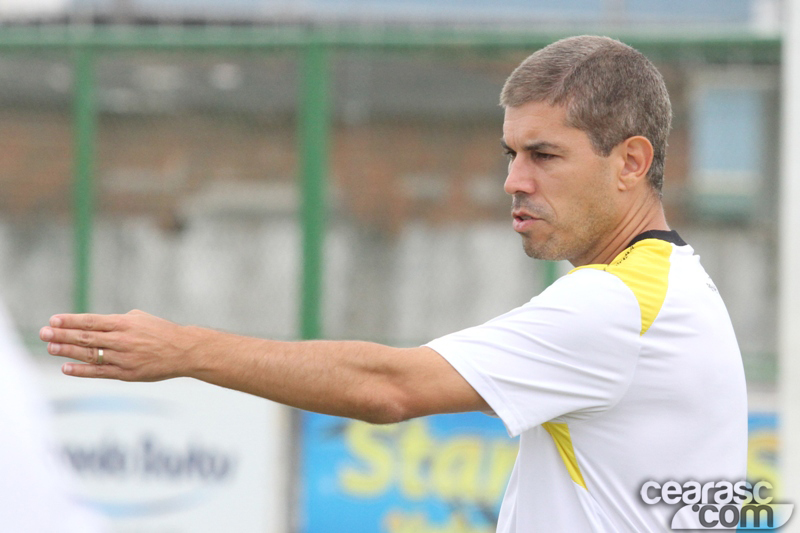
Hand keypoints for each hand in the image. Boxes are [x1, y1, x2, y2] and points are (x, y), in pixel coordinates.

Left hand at [39, 310, 197, 380]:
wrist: (184, 351)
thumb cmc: (162, 332)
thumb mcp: (141, 318)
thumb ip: (118, 321)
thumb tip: (96, 324)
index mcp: (125, 323)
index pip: (91, 321)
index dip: (70, 321)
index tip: (53, 320)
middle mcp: (122, 340)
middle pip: (86, 338)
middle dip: (62, 335)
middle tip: (44, 333)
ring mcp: (123, 357)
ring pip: (90, 354)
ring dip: (67, 351)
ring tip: (50, 348)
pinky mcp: (126, 373)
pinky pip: (99, 372)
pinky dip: (81, 370)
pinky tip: (66, 368)